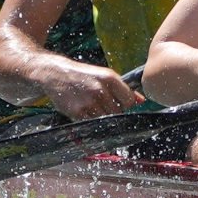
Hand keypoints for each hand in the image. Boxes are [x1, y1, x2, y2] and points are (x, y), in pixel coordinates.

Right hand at [15, 57, 139, 118]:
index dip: (125, 105)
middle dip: (113, 112)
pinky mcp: (78, 112)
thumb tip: (141, 101)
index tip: (119, 104)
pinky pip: (92, 123)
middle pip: (118, 112)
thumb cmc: (84, 75)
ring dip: (102, 118)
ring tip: (93, 107)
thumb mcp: (104, 75)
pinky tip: (85, 111)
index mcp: (110, 78)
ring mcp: (89, 102)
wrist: (56, 74)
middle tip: (103, 106)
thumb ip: (123, 89)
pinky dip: (91, 121)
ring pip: (106, 120)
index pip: (128, 101)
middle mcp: (100, 90)